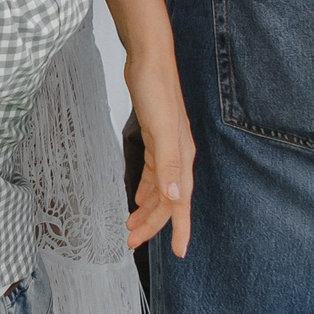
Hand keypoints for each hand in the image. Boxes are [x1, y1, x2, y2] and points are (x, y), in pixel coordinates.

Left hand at [124, 46, 194, 255]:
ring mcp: (168, 147)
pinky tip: (137, 197)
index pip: (182, 202)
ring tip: (130, 226)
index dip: (180, 228)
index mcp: (182, 158)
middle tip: (132, 241)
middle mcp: (178, 156)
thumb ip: (168, 163)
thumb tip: (174, 196)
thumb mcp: (161, 129)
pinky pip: (154, 173)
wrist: (149, 60)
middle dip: (153, 223)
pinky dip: (146, 189)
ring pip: (160, 189)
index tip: (179, 253)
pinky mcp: (156, 138)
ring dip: (147, 209)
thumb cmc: (156, 91)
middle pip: (168, 200)